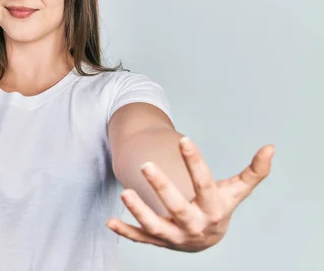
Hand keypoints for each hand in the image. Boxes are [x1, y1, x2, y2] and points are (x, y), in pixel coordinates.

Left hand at [106, 137, 274, 251]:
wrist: (206, 240)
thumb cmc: (219, 208)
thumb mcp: (236, 192)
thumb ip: (253, 172)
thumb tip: (271, 147)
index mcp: (213, 209)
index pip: (205, 184)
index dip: (195, 162)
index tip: (184, 140)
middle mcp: (193, 225)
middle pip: (178, 207)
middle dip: (162, 187)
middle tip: (146, 164)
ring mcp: (174, 236)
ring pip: (155, 226)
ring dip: (139, 211)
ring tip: (125, 192)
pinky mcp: (157, 241)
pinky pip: (140, 238)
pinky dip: (125, 231)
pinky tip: (110, 221)